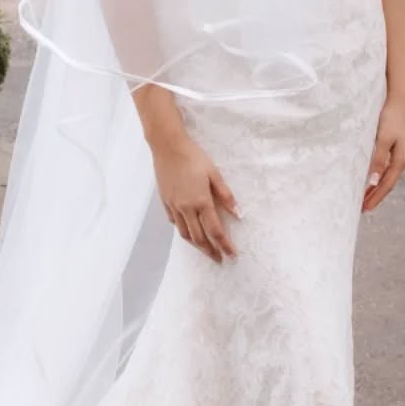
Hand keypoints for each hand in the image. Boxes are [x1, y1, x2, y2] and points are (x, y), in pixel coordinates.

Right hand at [151, 135, 239, 262]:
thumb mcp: (214, 174)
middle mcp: (186, 208)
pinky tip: (189, 231)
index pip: (215, 231)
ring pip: (185, 234)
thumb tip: (239, 214)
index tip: (232, 255)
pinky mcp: (165, 202)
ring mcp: (174, 206)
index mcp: (201, 202)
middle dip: (210, 251)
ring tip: (205, 250)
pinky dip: (184, 231)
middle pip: (199, 238)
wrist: (167, 146)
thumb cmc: (194, 157)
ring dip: (196, 245)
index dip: (225, 245)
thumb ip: (226, 196)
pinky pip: (174, 223)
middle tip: (219, 259)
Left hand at [362, 95, 404, 212]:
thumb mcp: (383, 139)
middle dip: (376, 195)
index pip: (386, 185)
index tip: (365, 208)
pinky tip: (373, 177)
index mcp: (401, 160)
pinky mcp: (398, 147)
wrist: (400, 99)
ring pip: (388, 176)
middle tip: (363, 207)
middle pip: (388, 183)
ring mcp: (402, 153)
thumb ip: (378, 160)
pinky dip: (380, 176)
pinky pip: (388, 168)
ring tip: (366, 196)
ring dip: (377, 187)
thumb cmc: (391, 117)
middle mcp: (404, 159)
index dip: (376, 197)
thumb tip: (374, 180)